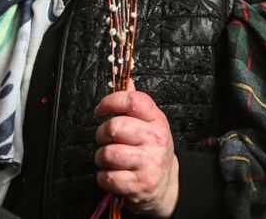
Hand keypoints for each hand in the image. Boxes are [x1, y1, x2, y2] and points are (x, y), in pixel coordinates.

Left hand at [93, 82, 178, 216]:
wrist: (165, 183)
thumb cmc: (151, 150)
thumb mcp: (150, 123)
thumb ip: (136, 103)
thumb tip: (126, 80)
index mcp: (156, 120)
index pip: (132, 101)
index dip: (110, 102)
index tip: (100, 110)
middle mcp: (154, 139)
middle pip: (115, 127)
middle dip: (101, 134)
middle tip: (106, 139)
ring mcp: (147, 162)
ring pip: (107, 153)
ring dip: (101, 157)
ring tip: (109, 158)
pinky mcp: (138, 184)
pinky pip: (107, 177)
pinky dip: (103, 176)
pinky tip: (113, 173)